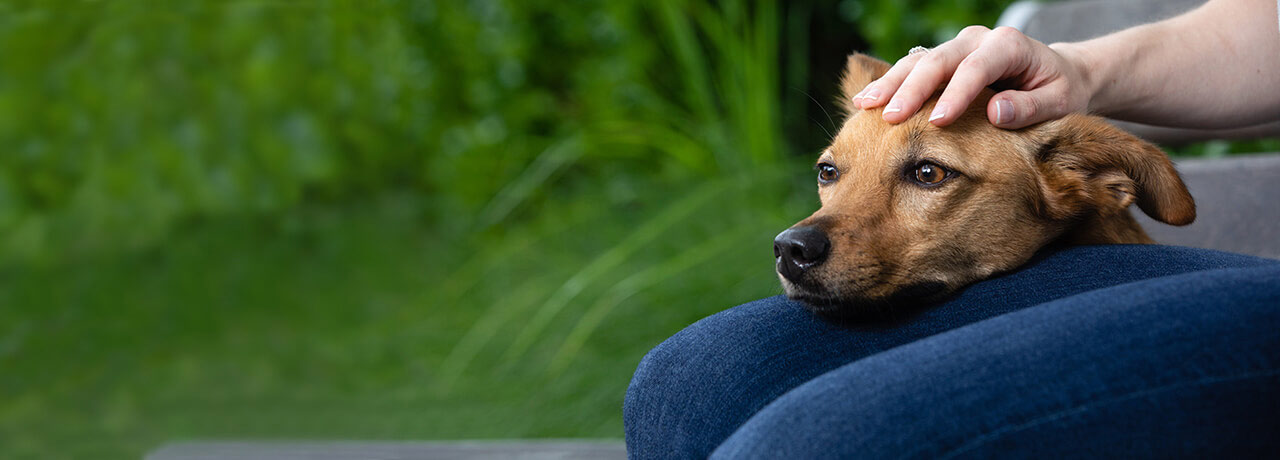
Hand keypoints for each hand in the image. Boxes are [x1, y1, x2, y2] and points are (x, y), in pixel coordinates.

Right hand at [852, 26, 1092, 128]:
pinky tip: (864, 103)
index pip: (975, 68)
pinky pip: (912, 71)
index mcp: (1008, 45)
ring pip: (917, 62)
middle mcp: (977, 40)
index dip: (955, 94)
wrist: (1056, 76)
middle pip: (937, 61)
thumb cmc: (1059, 93)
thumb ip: (1031, 108)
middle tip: (889, 117)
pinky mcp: (942, 62)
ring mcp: (957, 49)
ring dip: (890, 85)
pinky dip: (889, 86)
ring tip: (864, 106)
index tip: (937, 122)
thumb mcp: (1059, 103)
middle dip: (910, 89)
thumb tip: (995, 112)